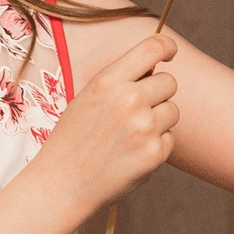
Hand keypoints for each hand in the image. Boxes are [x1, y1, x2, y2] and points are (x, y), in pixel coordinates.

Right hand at [42, 25, 178, 223]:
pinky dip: (155, 146)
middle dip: (159, 94)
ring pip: (172, 111)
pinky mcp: (154, 153)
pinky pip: (170, 139)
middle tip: (136, 112)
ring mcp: (144, 127)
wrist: (61, 185)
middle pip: (170, 81)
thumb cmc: (72, 142)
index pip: (153, 47)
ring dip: (158, 121)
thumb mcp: (87, 99)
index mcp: (108, 81)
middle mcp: (129, 99)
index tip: (169, 54)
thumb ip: (119, 83)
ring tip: (129, 137)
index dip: (167, 47)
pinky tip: (130, 155)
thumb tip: (155, 71)